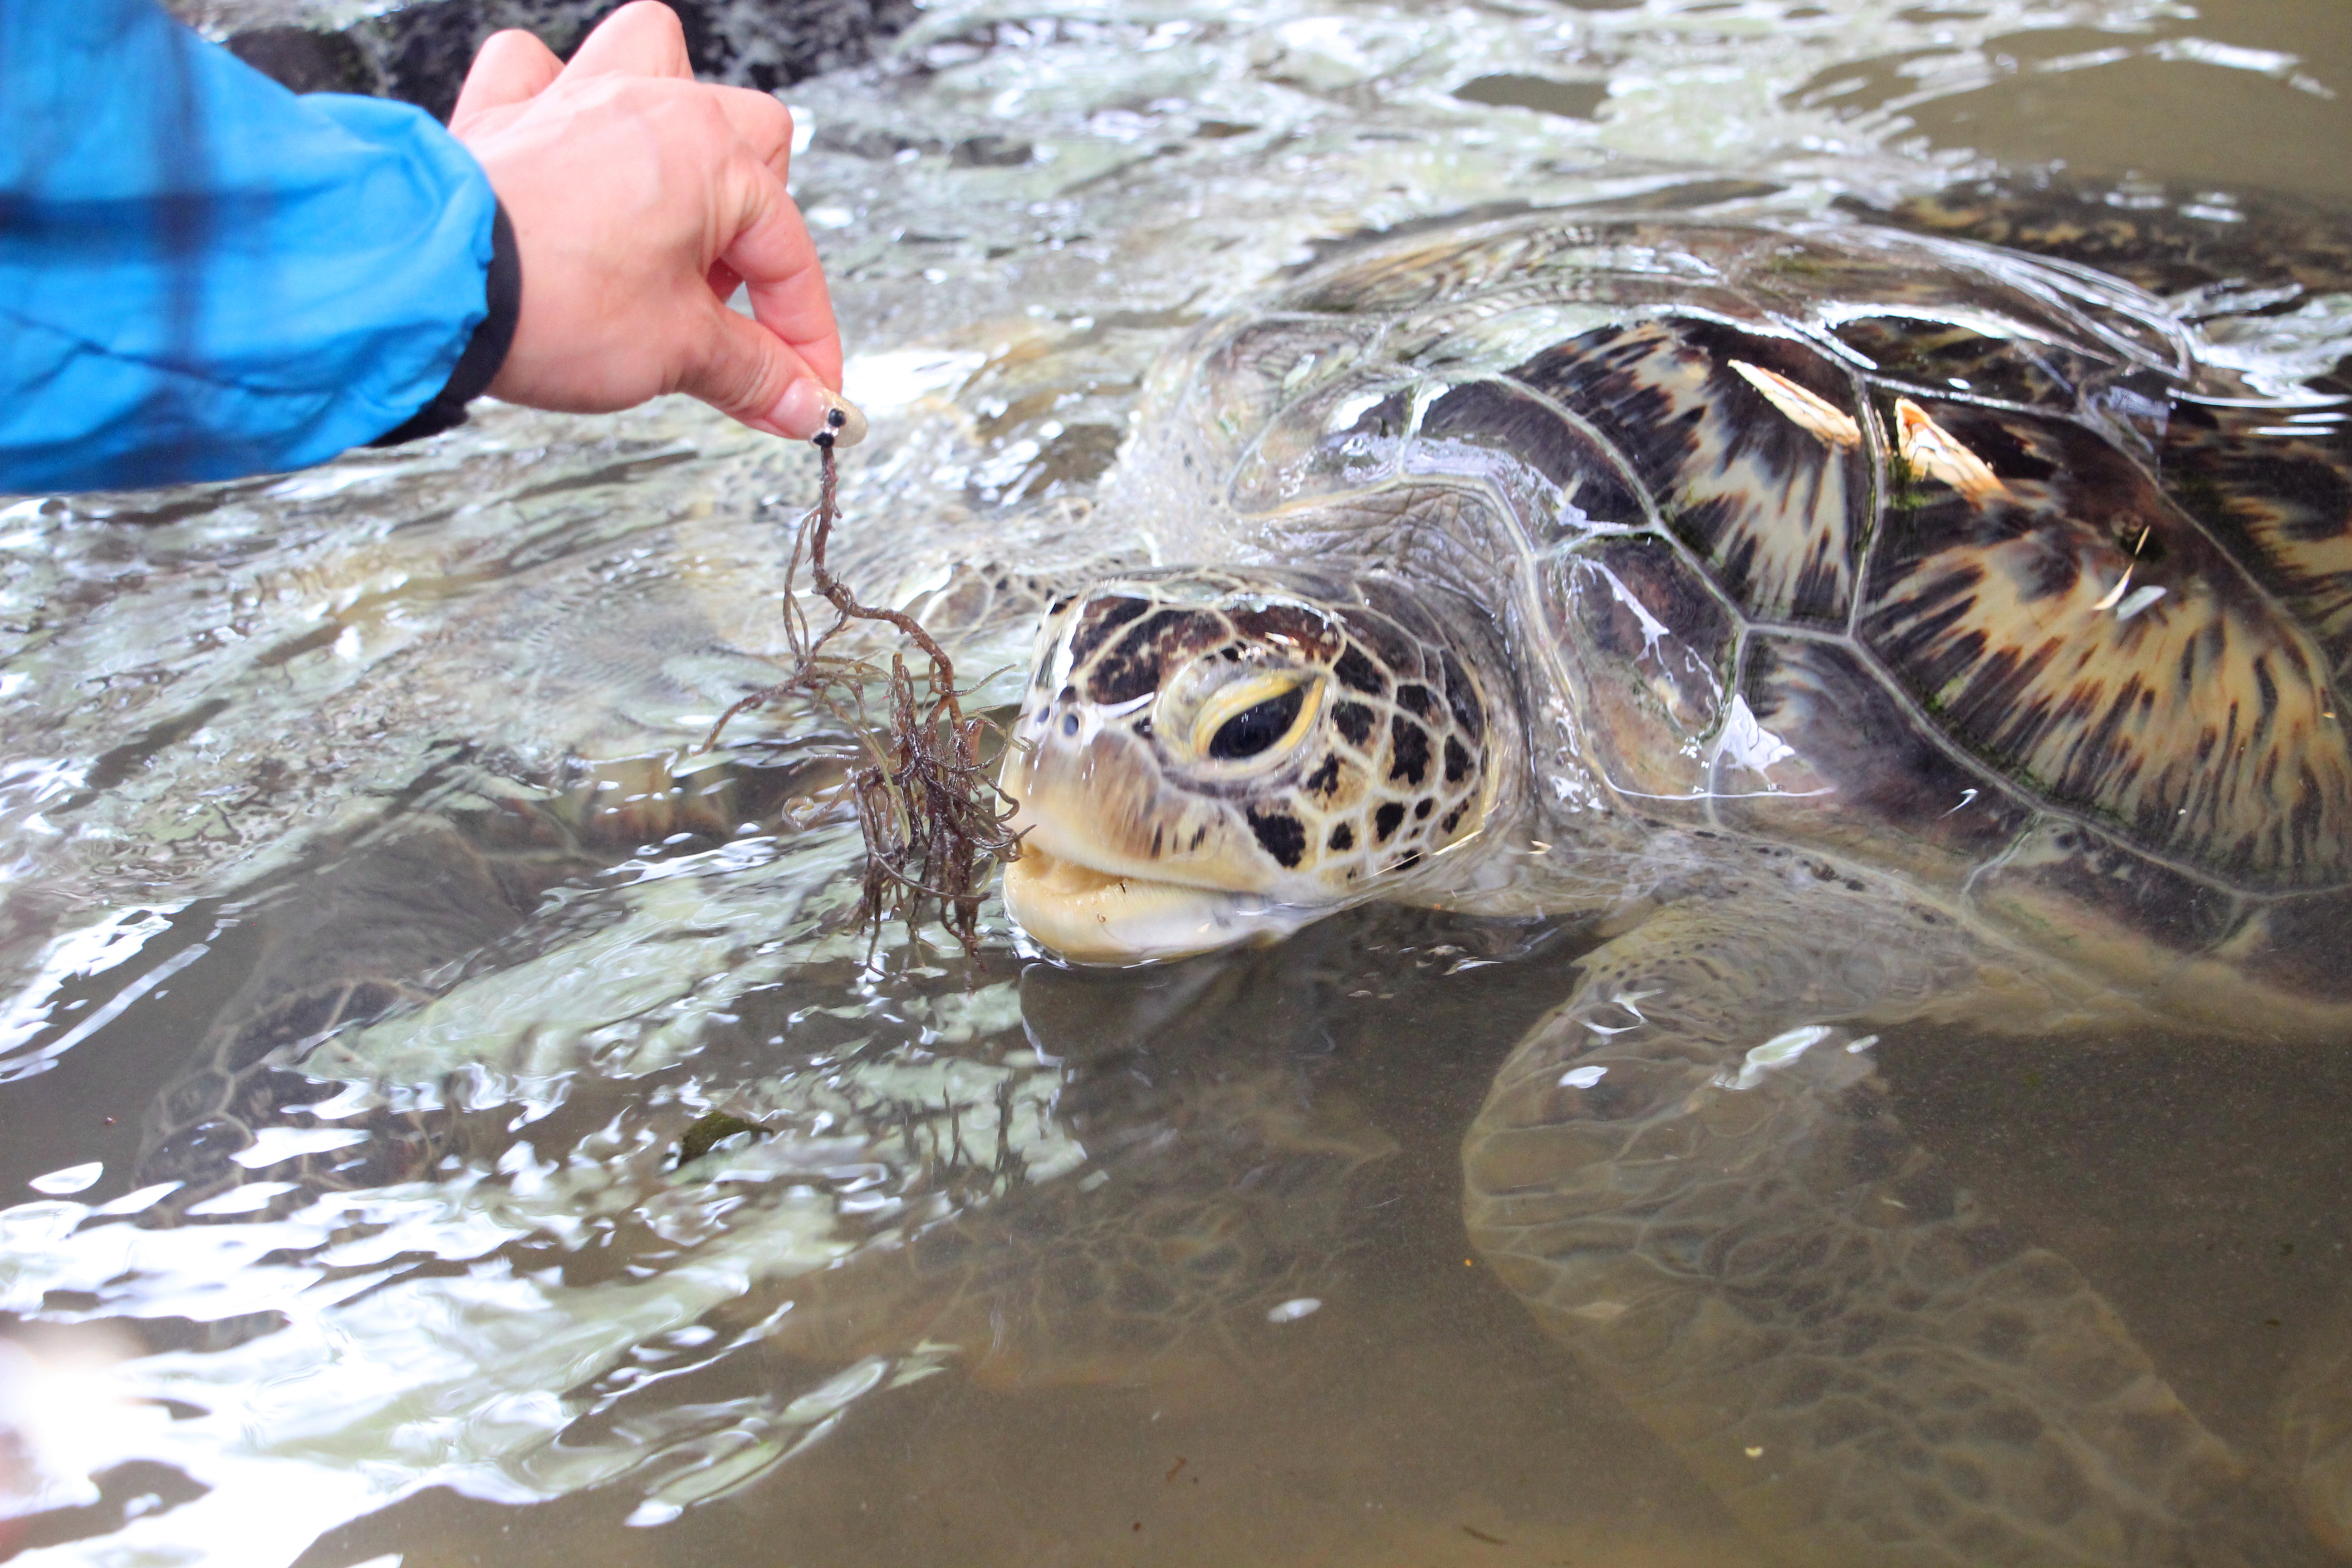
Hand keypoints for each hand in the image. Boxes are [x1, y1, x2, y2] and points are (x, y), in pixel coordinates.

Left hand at [447, 3, 860, 443]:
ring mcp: (574, 99)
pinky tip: (568, 152)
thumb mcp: (677, 352)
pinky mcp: (502, 114)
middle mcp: (648, 106)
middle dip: (752, 229)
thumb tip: (804, 402)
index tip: (805, 388)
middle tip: (722, 308)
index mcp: (709, 154)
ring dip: (676, 125)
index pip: (788, 253)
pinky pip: (535, 69)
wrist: (429, 286)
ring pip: (654, 61)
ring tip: (668, 204)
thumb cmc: (549, 301)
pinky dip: (555, 100)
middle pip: (750, 142)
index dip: (804, 332)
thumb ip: (754, 373)